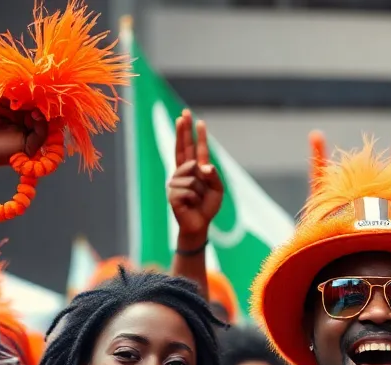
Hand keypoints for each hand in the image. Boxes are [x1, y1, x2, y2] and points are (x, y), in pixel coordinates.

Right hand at [168, 111, 223, 245]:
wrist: (199, 225)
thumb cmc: (207, 207)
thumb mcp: (217, 190)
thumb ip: (214, 176)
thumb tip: (203, 165)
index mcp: (196, 170)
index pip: (196, 149)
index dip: (196, 135)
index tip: (197, 120)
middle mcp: (184, 172)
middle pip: (183, 147)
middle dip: (184, 130)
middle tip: (184, 112)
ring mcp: (176, 182)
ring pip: (192, 175)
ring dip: (200, 189)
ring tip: (198, 199)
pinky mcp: (172, 194)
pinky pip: (189, 189)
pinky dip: (195, 198)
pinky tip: (191, 205)